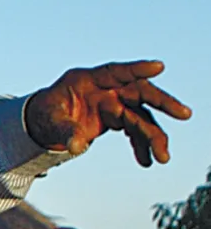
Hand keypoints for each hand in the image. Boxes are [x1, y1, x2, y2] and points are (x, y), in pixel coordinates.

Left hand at [24, 61, 190, 165]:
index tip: (159, 67)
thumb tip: (77, 146)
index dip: (136, 68)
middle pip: (139, 93)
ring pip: (140, 117)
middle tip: (184, 114)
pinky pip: (133, 131)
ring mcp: (113, 104)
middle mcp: (106, 90)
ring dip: (153, 137)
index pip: (115, 71)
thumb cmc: (45, 113)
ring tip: (162, 158)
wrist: (44, 122)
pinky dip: (140, 145)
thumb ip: (63, 130)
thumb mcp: (48, 120)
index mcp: (87, 80)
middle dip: (162, 103)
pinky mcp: (116, 119)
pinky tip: (147, 161)